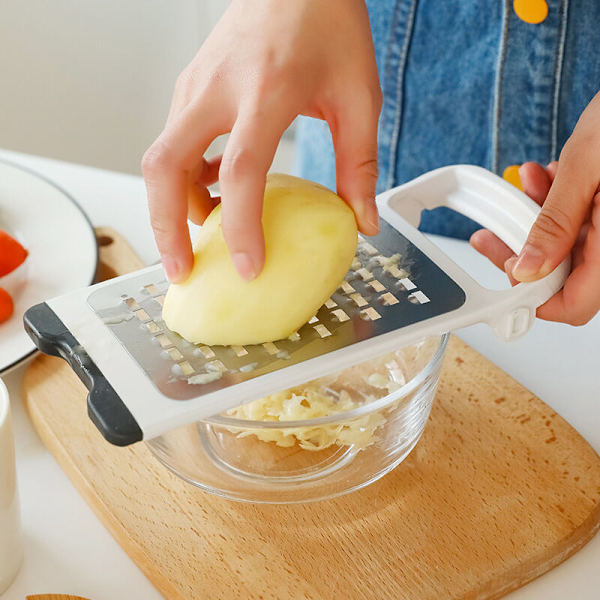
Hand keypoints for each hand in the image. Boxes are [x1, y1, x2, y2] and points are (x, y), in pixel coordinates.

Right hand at [142, 0, 380, 282]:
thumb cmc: (328, 24)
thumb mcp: (358, 96)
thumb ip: (360, 164)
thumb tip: (363, 221)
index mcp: (266, 91)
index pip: (240, 170)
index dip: (241, 226)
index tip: (247, 267)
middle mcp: (217, 89)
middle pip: (165, 168)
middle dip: (166, 228)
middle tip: (183, 270)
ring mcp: (195, 87)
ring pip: (161, 158)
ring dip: (174, 206)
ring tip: (205, 237)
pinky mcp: (190, 88)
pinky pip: (174, 144)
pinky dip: (186, 180)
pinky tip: (212, 194)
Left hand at [471, 93, 599, 324]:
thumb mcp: (589, 167)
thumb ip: (555, 223)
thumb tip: (527, 270)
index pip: (573, 305)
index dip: (533, 299)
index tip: (505, 276)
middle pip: (564, 276)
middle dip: (525, 250)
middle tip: (494, 235)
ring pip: (569, 247)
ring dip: (538, 220)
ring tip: (527, 184)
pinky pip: (583, 223)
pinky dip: (559, 205)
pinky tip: (548, 177)